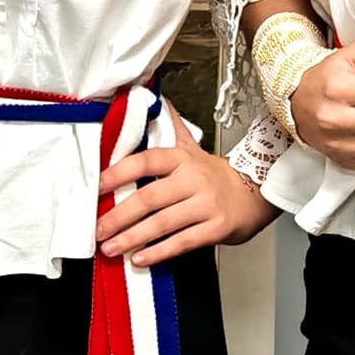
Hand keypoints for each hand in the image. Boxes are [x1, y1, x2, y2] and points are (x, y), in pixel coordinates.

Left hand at [99, 109, 272, 266]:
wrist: (255, 193)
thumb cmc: (214, 175)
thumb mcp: (191, 147)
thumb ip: (169, 126)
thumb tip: (150, 95)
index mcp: (183, 159)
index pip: (147, 160)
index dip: (120, 171)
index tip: (99, 185)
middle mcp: (194, 180)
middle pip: (150, 197)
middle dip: (120, 215)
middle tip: (99, 229)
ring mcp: (206, 205)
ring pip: (163, 223)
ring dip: (133, 237)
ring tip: (110, 248)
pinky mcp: (216, 228)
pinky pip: (183, 242)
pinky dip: (158, 252)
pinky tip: (139, 258)